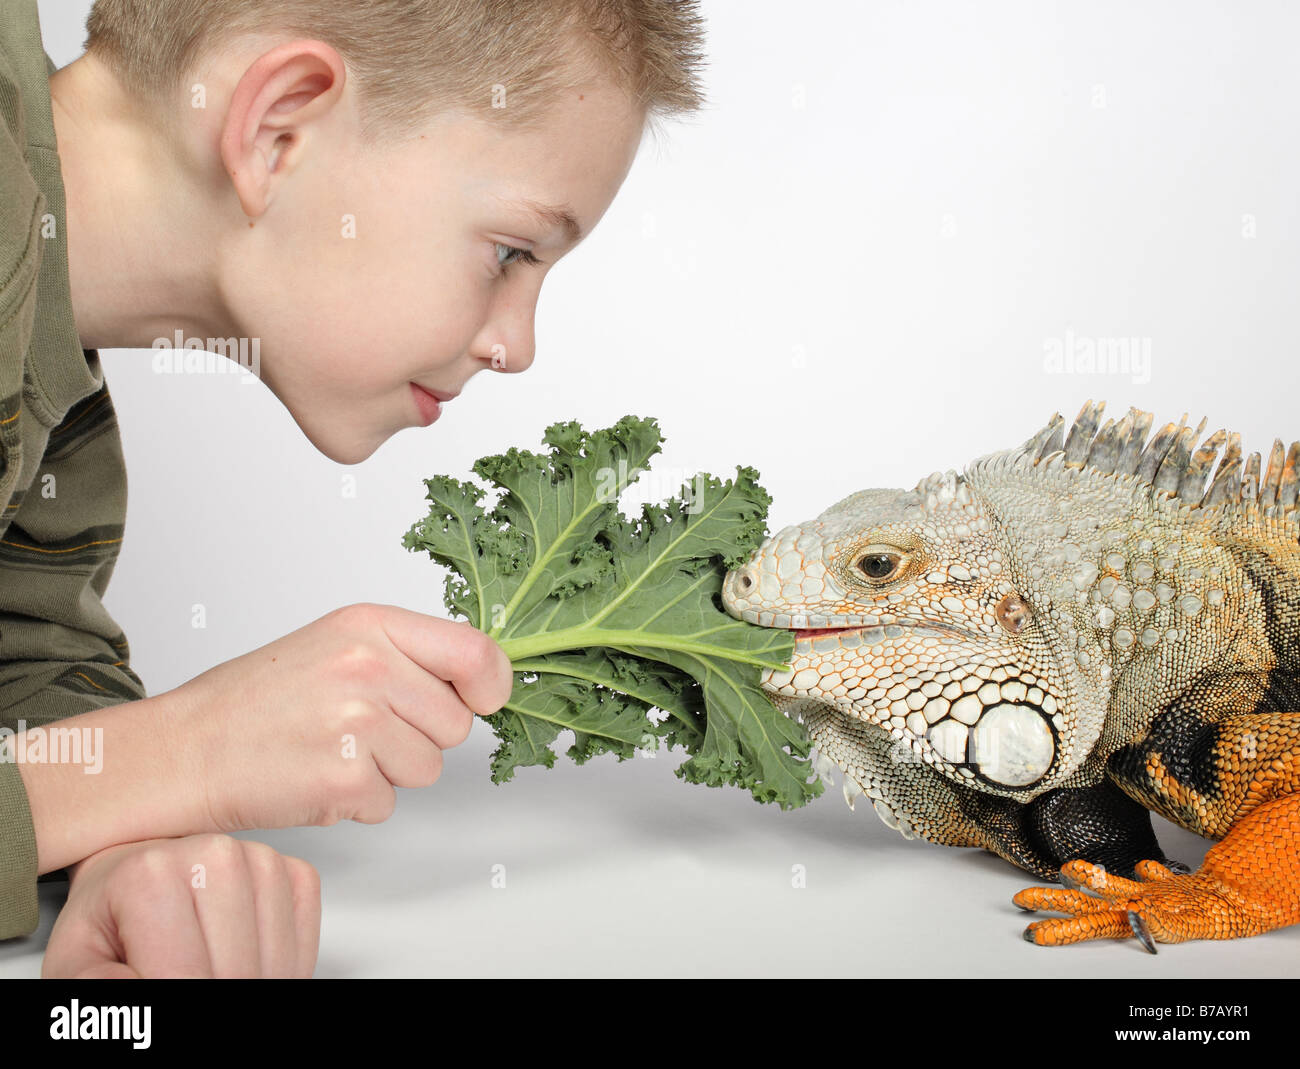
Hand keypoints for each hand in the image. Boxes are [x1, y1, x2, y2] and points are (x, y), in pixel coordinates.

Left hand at [42, 835, 319, 977]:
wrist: (136, 879)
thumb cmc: (113, 922)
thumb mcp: (80, 962)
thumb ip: (99, 987)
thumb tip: (141, 990)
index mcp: (151, 875)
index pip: (183, 977)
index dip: (174, 1000)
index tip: (158, 990)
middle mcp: (214, 855)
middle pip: (235, 973)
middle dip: (212, 993)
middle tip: (182, 978)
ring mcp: (261, 860)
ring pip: (275, 962)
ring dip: (251, 981)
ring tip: (207, 970)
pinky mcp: (294, 872)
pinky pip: (305, 940)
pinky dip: (283, 965)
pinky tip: (245, 959)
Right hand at [165, 603, 512, 831]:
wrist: (186, 750)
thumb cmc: (259, 701)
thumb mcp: (337, 645)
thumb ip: (408, 654)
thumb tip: (485, 675)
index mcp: (371, 626)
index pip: (475, 650)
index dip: (491, 683)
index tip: (483, 698)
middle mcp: (368, 667)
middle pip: (456, 723)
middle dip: (421, 736)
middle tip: (360, 729)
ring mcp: (358, 723)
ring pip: (429, 768)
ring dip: (389, 773)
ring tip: (333, 751)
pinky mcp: (345, 778)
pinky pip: (389, 804)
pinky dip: (357, 802)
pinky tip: (315, 777)